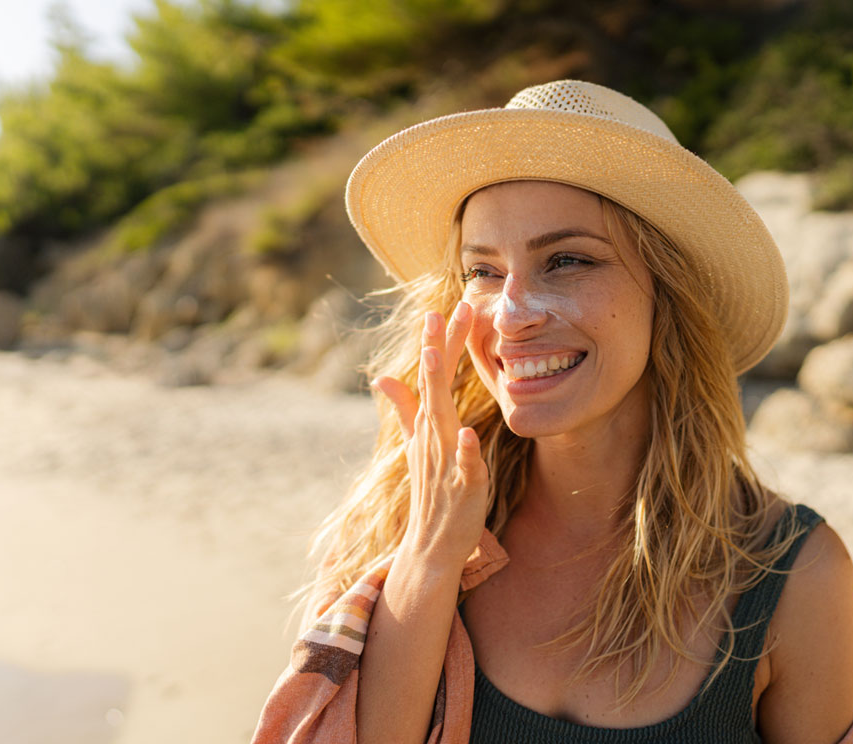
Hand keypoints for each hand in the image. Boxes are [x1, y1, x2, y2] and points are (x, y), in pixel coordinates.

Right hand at [371, 302, 488, 569]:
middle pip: (434, 387)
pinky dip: (465, 451)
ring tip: (438, 359)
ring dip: (438, 390)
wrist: (431, 545)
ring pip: (441, 420)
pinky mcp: (462, 486)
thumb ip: (404, 409)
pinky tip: (469, 434)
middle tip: (440, 312)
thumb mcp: (417, 445)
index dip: (438, 343)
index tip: (442, 307)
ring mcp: (445, 460)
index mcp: (428, 425)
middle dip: (437, 350)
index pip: (432, 377)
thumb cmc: (431, 491)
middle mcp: (432, 437)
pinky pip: (463, 466)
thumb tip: (383, 377)